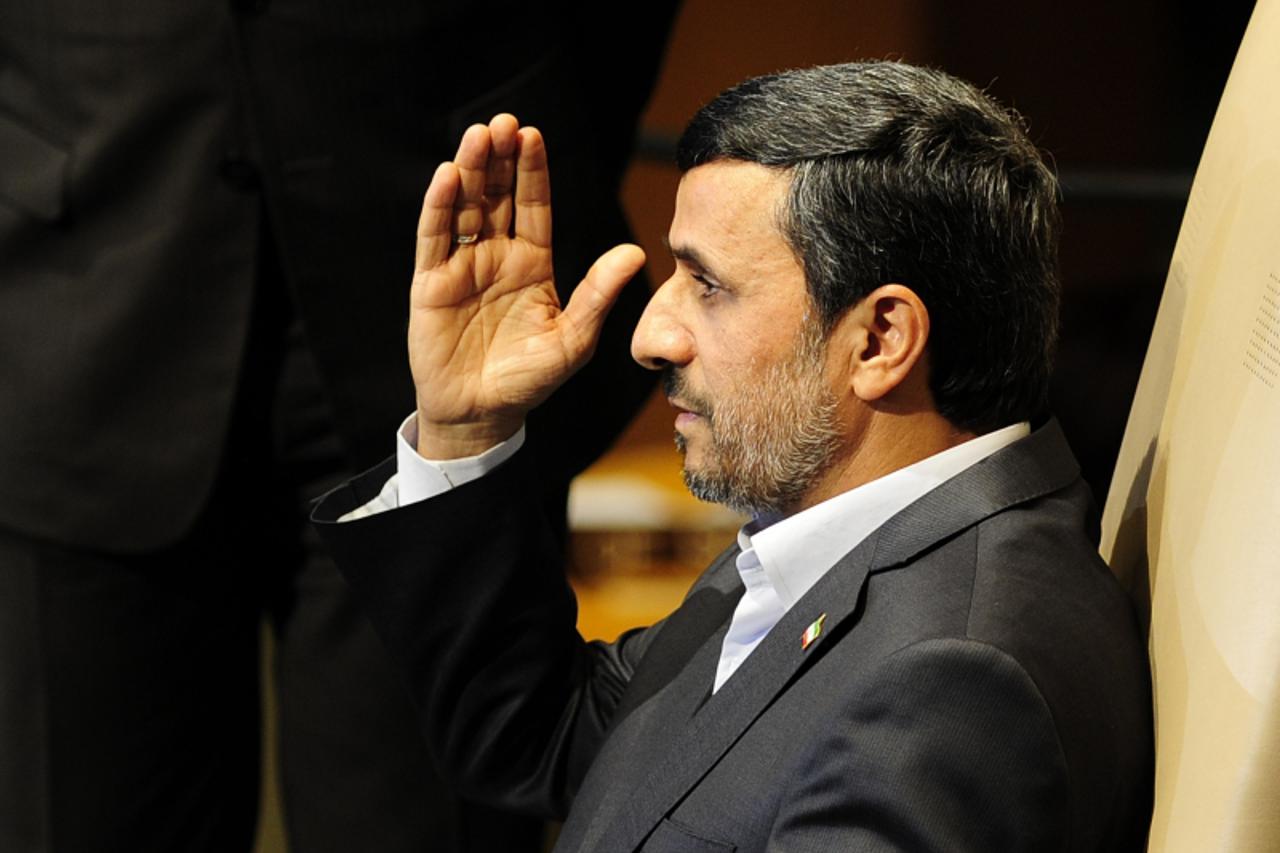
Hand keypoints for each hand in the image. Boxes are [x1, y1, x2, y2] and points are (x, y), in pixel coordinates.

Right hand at [408, 114, 645, 458]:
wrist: (483, 415)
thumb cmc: (530, 380)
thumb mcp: (573, 339)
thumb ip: (598, 295)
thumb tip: (635, 254)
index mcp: (531, 263)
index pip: (533, 205)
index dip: (531, 171)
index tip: (533, 135)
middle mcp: (496, 256)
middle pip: (496, 196)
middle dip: (499, 159)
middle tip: (503, 122)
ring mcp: (461, 267)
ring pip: (464, 207)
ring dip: (469, 171)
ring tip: (477, 136)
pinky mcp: (431, 284)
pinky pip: (433, 239)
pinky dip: (438, 207)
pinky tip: (446, 177)